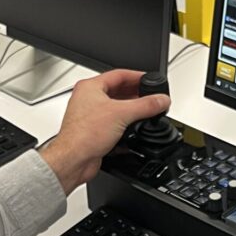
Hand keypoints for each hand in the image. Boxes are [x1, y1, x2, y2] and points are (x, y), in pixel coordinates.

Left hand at [41, 70, 170, 193]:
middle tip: (151, 98)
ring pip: (116, 110)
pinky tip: (135, 131)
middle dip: (136, 95)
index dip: (137, 76)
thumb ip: (145, 105)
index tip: (150, 80)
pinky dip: (125, 127)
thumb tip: (161, 100)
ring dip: (131, 112)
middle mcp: (88, 100)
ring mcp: (91, 117)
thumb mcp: (121, 114)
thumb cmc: (82, 135)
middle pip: (118, 92)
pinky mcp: (95, 133)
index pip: (118, 75)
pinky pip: (114, 125)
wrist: (73, 160)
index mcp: (90, 88)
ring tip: (146, 113)